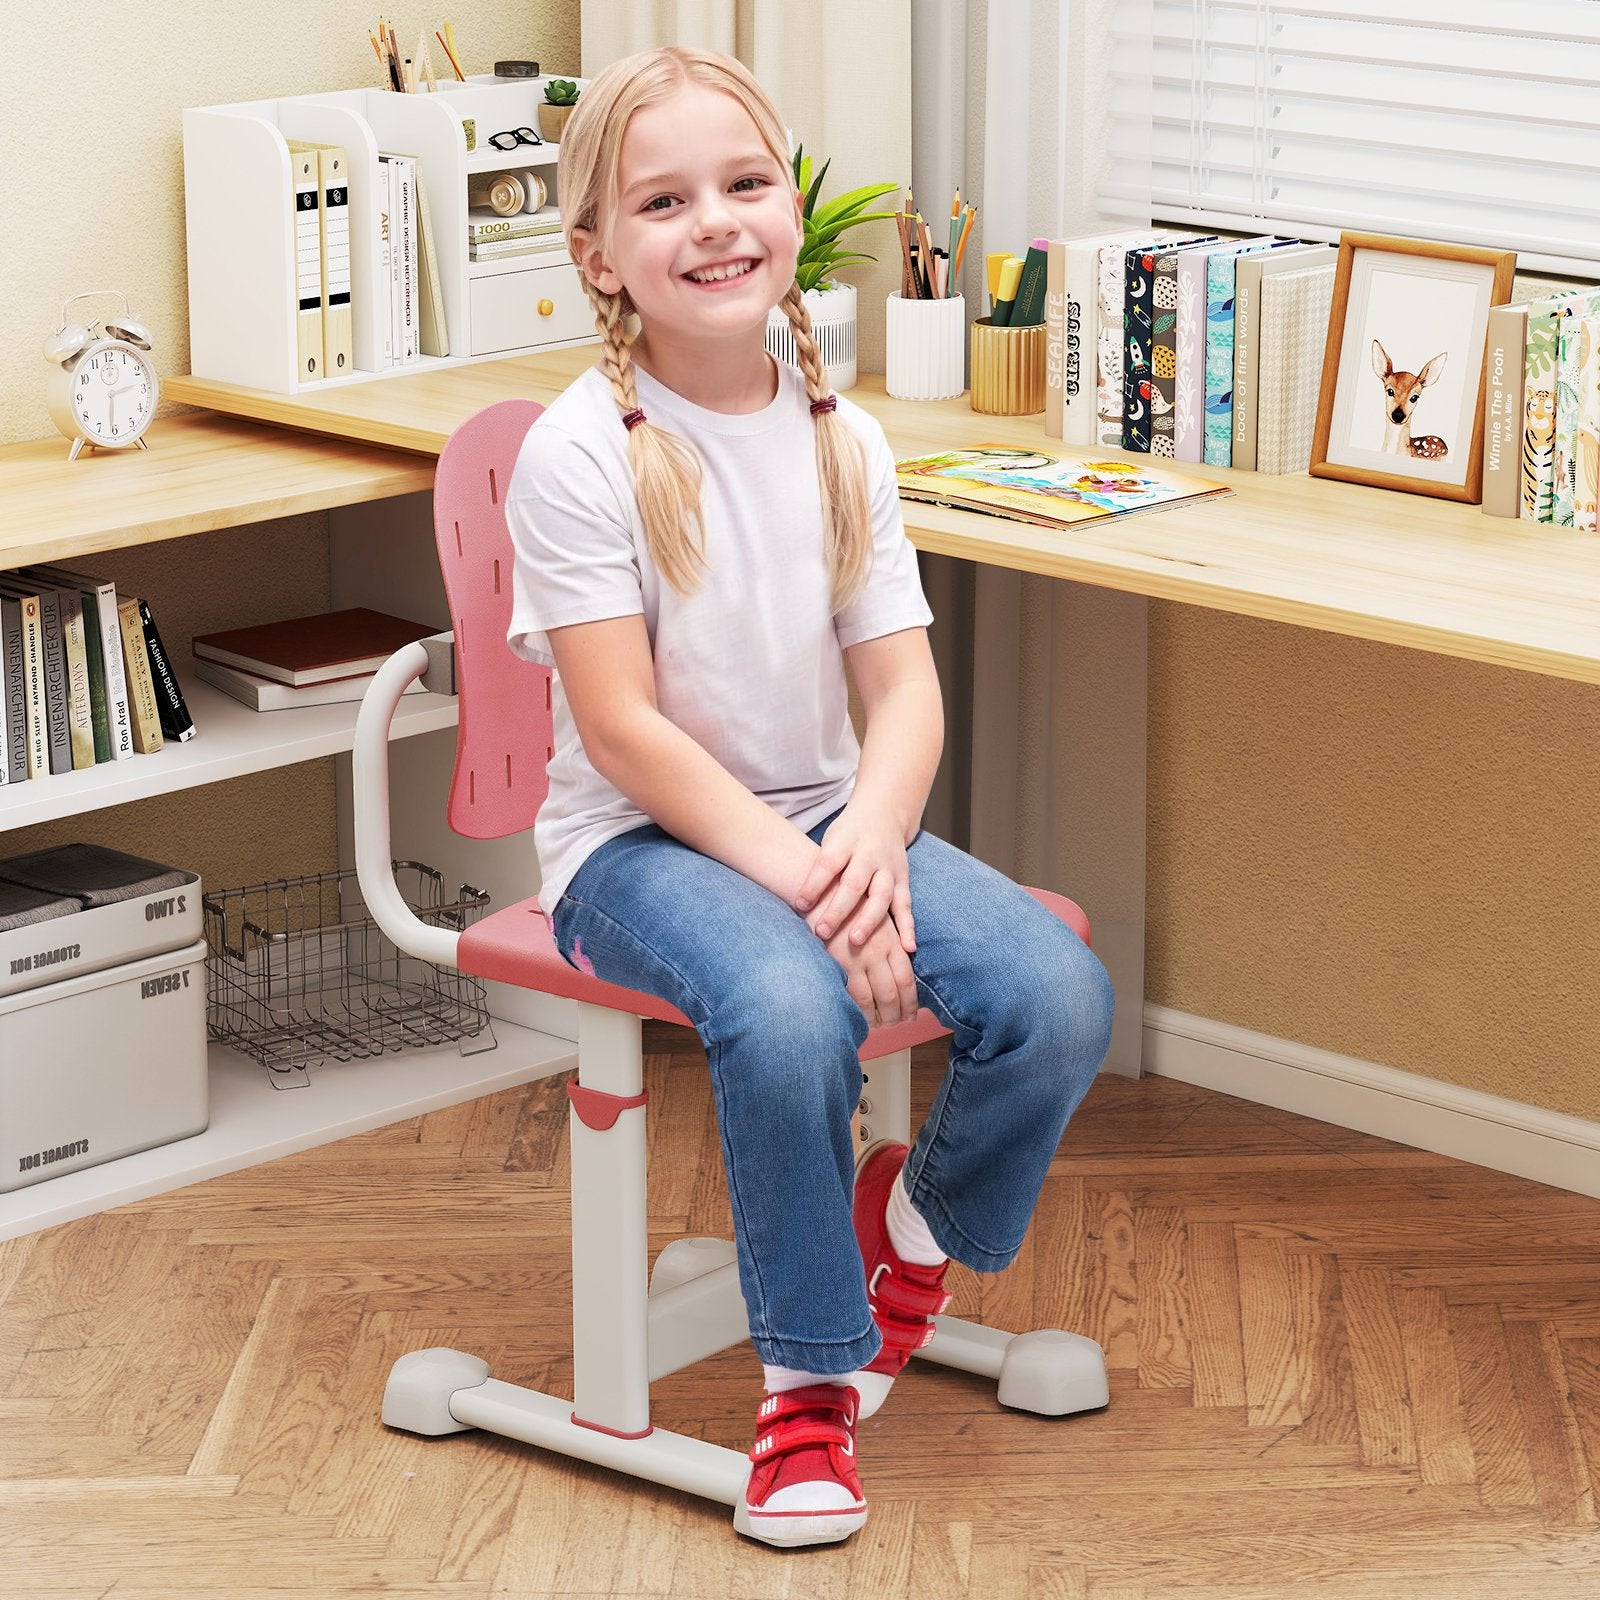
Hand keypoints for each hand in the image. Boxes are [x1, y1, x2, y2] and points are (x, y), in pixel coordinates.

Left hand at [794, 798, 914, 954]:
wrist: (883, 814)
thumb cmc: (847, 835)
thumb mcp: (830, 841)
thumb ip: (821, 869)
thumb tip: (799, 905)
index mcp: (845, 842)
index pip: (828, 864)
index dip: (813, 885)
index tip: (799, 905)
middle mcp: (869, 854)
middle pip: (854, 883)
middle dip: (838, 909)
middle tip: (821, 931)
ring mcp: (889, 867)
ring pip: (881, 895)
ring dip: (869, 920)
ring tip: (855, 941)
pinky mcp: (903, 878)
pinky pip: (906, 904)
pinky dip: (907, 926)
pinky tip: (907, 948)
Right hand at [824, 914, 918, 1028]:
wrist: (822, 892)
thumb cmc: (852, 905)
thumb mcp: (880, 920)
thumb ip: (893, 944)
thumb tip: (901, 972)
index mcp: (892, 941)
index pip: (907, 980)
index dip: (910, 1002)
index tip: (911, 1015)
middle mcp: (877, 952)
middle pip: (892, 994)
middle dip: (895, 1015)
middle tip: (896, 1024)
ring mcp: (856, 959)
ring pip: (871, 1000)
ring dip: (876, 1017)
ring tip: (878, 1025)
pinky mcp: (835, 962)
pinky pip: (849, 995)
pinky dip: (856, 1010)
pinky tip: (858, 1016)